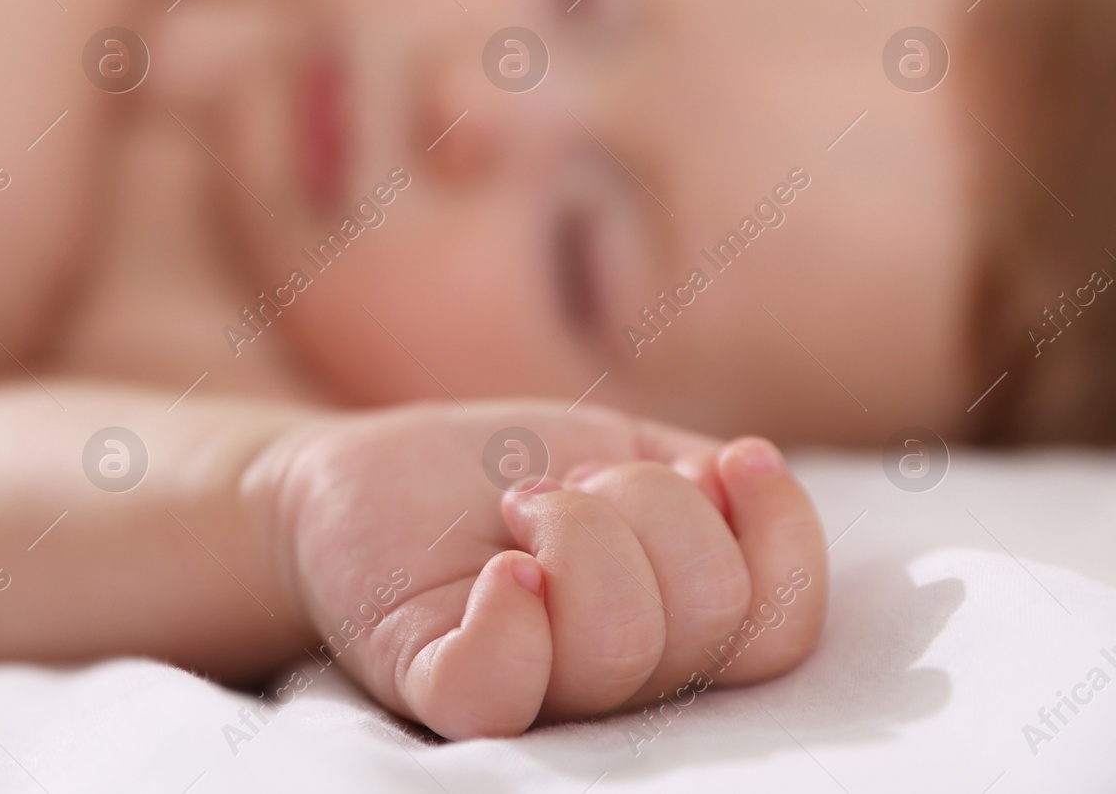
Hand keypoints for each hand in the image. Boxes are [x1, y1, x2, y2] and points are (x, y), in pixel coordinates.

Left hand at [270, 401, 827, 738]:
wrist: (365, 475)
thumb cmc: (503, 469)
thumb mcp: (625, 451)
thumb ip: (706, 482)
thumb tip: (753, 472)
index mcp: (679, 640)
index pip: (781, 630)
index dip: (776, 532)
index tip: (717, 463)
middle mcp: (618, 689)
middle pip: (708, 615)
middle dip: (650, 504)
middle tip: (571, 484)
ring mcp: (528, 696)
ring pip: (619, 640)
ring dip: (576, 526)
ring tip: (522, 503)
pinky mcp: (432, 686)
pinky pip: (498, 689)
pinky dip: (510, 619)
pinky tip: (500, 566)